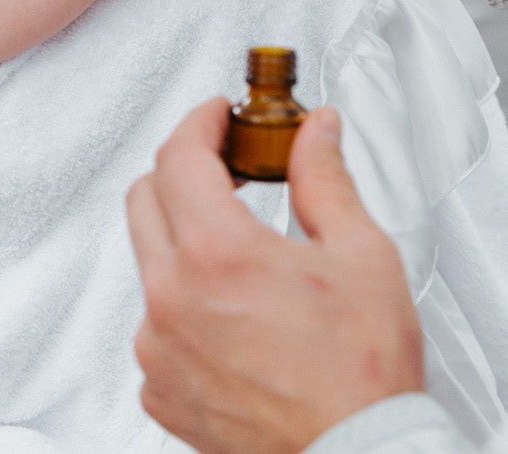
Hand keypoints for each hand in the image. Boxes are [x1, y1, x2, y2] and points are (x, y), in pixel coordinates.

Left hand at [128, 101, 424, 452]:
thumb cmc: (362, 374)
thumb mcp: (360, 254)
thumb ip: (325, 179)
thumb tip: (316, 133)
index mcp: (218, 255)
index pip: (179, 156)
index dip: (200, 123)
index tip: (219, 117)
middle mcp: (173, 300)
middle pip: (146, 200)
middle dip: (183, 171)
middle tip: (228, 168)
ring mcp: (159, 350)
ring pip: (148, 265)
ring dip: (183, 242)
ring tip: (243, 255)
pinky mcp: (161, 391)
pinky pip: (155, 326)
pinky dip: (184, 306)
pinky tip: (234, 315)